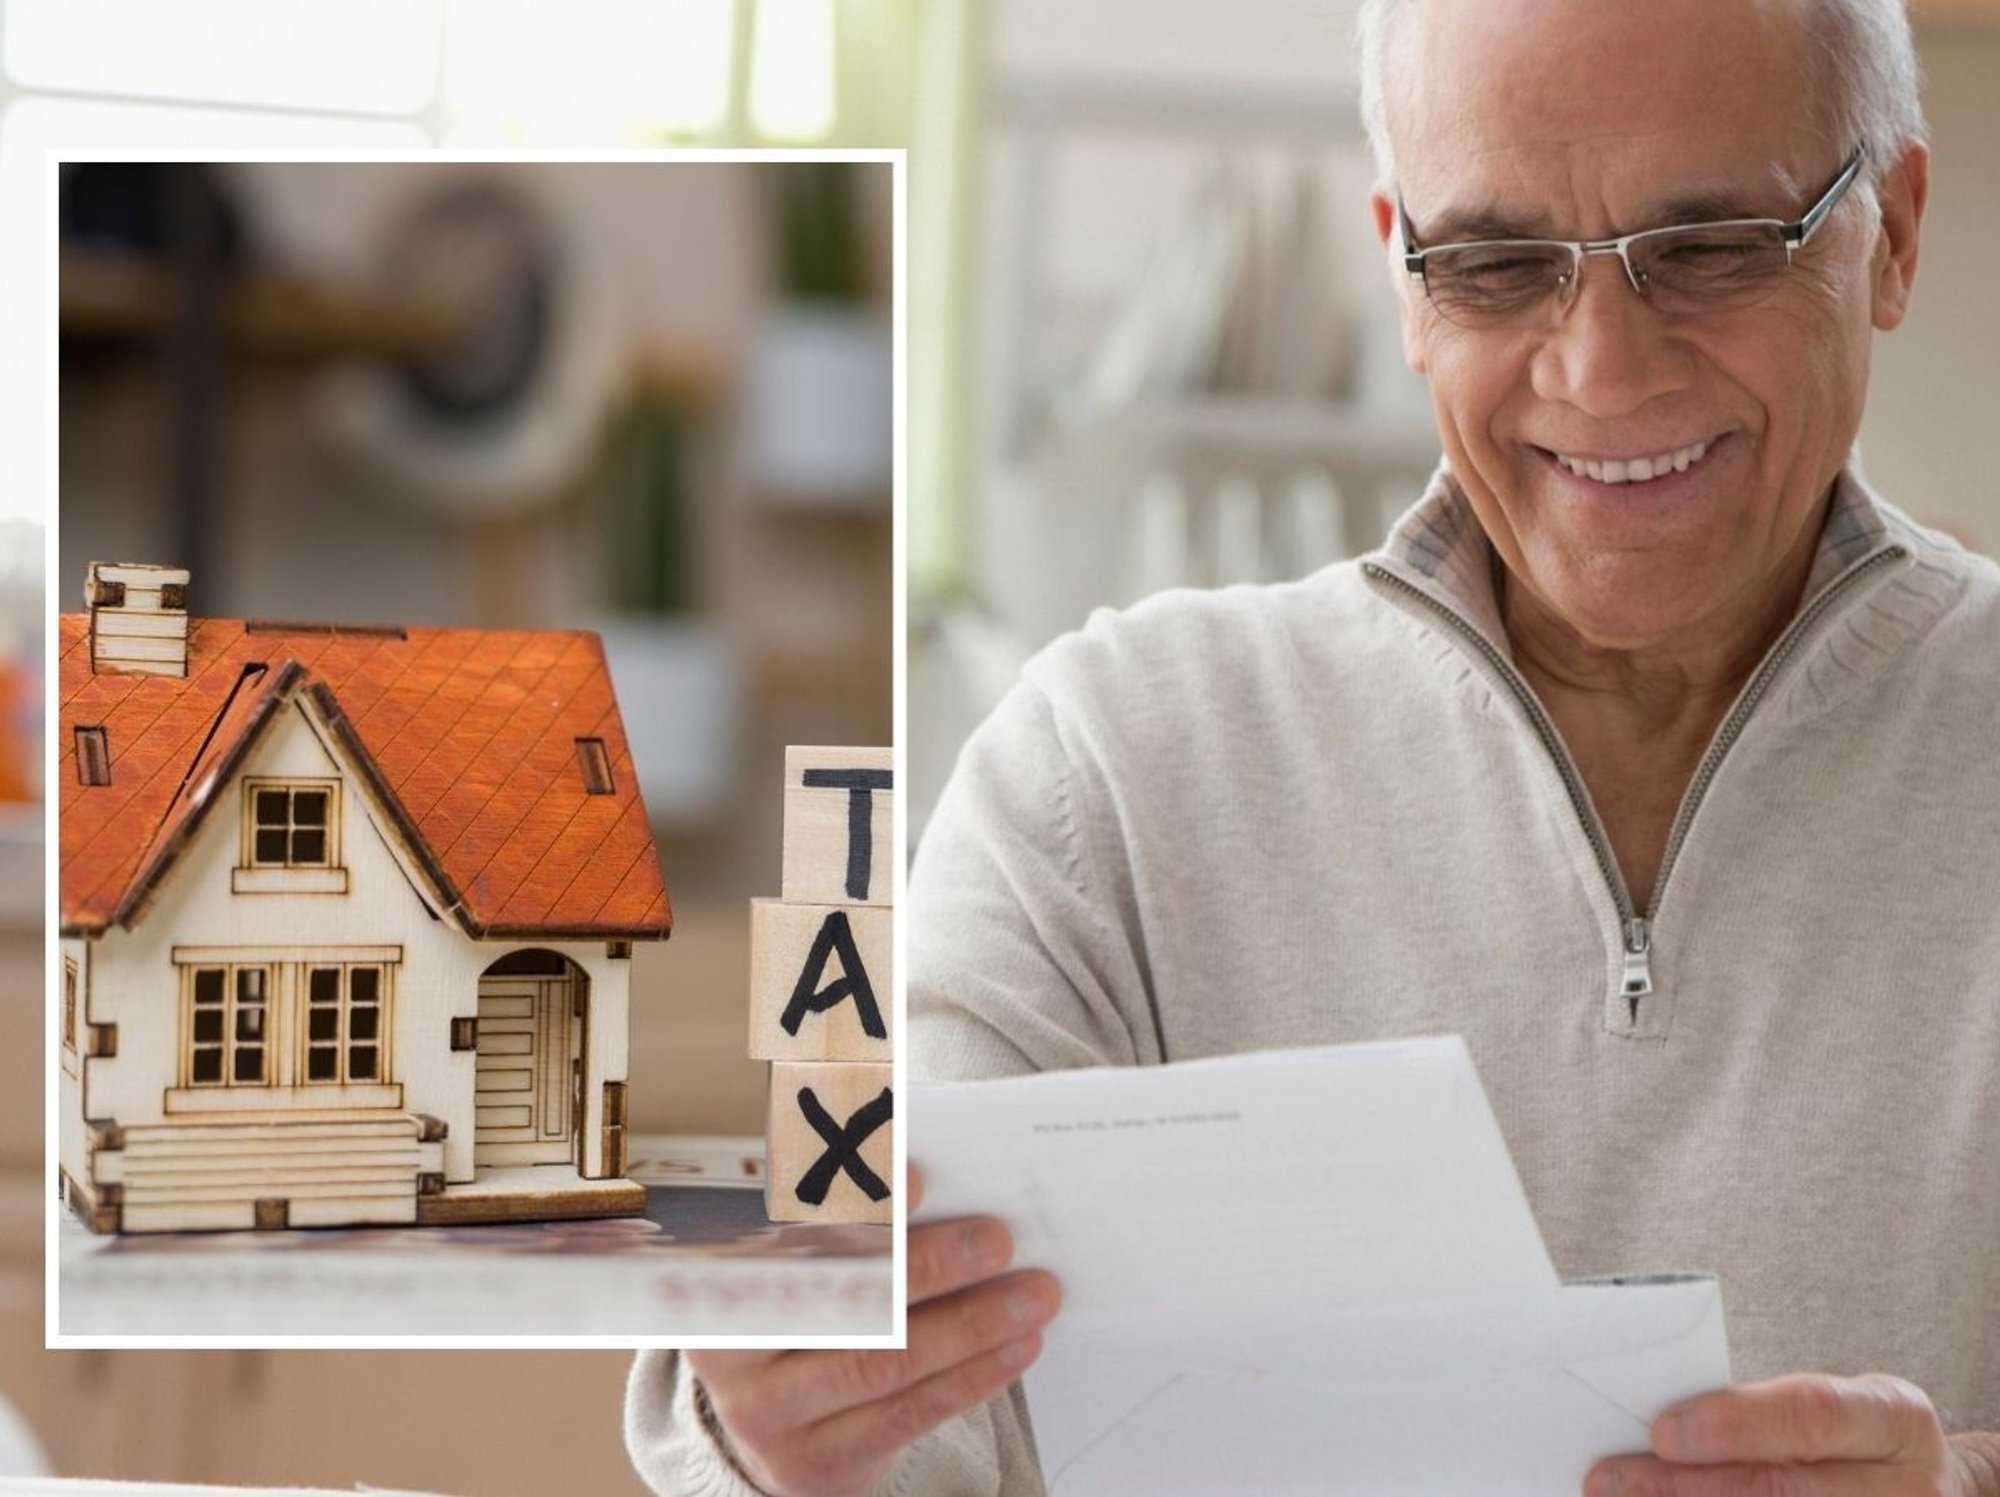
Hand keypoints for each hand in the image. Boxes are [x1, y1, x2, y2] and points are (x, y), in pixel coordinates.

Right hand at [686, 1166, 1060, 1496]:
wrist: (780, 1424)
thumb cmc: (810, 1305)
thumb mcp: (804, 1256)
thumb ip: (849, 1215)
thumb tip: (928, 1168)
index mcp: (718, 1275)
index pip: (787, 1230)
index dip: (852, 1203)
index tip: (917, 1176)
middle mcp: (729, 1350)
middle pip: (843, 1299)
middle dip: (930, 1266)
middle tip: (999, 1238)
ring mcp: (768, 1414)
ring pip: (883, 1363)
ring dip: (970, 1325)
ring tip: (1033, 1294)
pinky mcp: (814, 1462)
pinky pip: (906, 1413)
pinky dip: (971, 1376)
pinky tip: (1016, 1346)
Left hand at [1587, 1374, 1998, 1496]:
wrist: (1929, 1494)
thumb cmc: (1852, 1439)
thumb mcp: (1835, 1406)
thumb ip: (1761, 1414)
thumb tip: (1654, 1428)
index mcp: (1896, 1419)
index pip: (1812, 1415)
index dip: (1735, 1425)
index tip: (1661, 1431)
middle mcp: (1908, 1488)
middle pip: (1782, 1490)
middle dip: (1685, 1487)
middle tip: (1609, 1479)